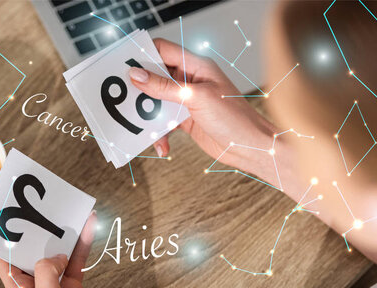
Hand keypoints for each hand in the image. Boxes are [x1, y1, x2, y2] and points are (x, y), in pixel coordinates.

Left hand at [0, 213, 121, 287]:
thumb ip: (46, 272)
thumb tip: (53, 254)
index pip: (5, 261)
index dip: (4, 240)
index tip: (7, 217)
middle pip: (33, 253)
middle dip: (40, 232)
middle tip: (46, 207)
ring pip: (57, 255)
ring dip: (65, 236)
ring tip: (71, 213)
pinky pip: (75, 263)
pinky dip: (81, 247)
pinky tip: (88, 231)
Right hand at [129, 38, 284, 183]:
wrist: (250, 148)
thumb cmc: (235, 118)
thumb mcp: (195, 98)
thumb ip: (165, 87)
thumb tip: (137, 75)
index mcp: (197, 66)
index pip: (164, 50)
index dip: (143, 54)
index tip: (125, 65)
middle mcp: (190, 81)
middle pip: (156, 76)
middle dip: (141, 88)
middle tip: (125, 97)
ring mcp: (187, 101)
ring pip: (157, 101)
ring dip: (149, 115)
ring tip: (142, 125)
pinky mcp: (186, 120)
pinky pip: (164, 122)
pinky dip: (160, 134)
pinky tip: (163, 145)